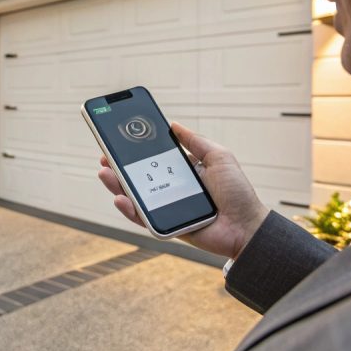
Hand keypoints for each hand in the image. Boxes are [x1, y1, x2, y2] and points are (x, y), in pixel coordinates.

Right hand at [97, 122, 268, 259]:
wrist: (246, 225)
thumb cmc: (237, 192)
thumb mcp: (218, 157)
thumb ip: (196, 141)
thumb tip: (173, 124)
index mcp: (181, 172)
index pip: (152, 160)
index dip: (135, 151)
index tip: (119, 140)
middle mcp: (170, 189)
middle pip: (137, 177)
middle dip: (117, 166)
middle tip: (104, 156)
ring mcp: (165, 208)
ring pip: (134, 197)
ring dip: (116, 185)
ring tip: (104, 172)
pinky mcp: (164, 225)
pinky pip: (142, 218)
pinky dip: (129, 209)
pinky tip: (120, 197)